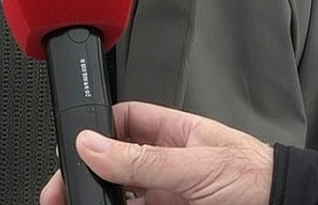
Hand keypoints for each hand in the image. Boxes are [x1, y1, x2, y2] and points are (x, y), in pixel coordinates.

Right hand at [39, 101, 273, 204]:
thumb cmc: (256, 177)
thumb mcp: (194, 164)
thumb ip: (142, 159)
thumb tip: (93, 144)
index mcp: (173, 132)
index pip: (124, 122)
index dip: (96, 130)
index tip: (72, 147)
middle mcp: (167, 162)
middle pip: (114, 164)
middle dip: (86, 174)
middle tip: (61, 191)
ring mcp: (170, 193)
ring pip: (122, 197)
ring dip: (98, 200)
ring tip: (76, 203)